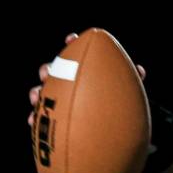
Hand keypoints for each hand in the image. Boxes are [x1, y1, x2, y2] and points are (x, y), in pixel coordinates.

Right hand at [26, 32, 145, 127]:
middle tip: (47, 73)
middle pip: (52, 70)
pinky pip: (40, 116)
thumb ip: (130, 81)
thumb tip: (139, 71)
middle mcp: (67, 82)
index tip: (71, 39)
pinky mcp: (52, 117)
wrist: (109, 133)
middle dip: (47, 69)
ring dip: (36, 91)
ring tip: (36, 96)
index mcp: (82, 71)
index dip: (72, 43)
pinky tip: (32, 120)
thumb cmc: (116, 108)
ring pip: (41, 91)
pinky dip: (35, 116)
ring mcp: (57, 99)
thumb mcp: (124, 93)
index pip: (76, 52)